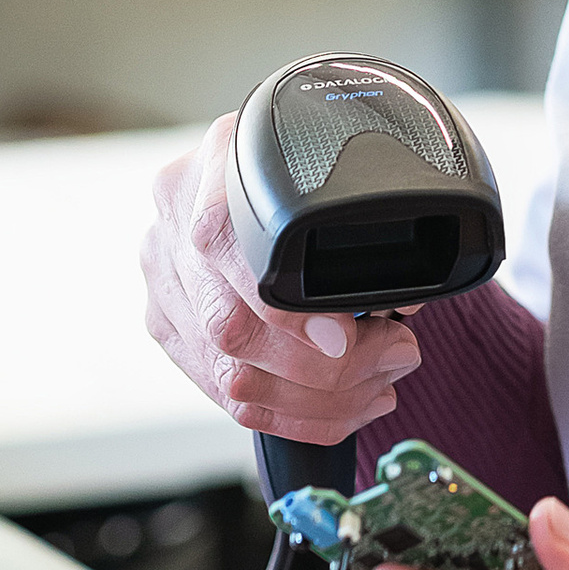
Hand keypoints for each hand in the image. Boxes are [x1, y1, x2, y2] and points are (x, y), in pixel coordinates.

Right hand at [140, 113, 422, 446]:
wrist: (252, 165)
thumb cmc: (308, 164)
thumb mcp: (333, 162)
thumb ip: (362, 220)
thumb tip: (403, 304)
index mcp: (220, 156)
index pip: (226, 242)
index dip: (284, 307)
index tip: (344, 337)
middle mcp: (178, 214)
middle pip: (230, 324)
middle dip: (320, 367)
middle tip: (392, 357)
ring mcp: (165, 272)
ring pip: (229, 372)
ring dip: (315, 399)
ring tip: (377, 386)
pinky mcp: (167, 321)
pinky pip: (222, 392)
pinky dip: (291, 413)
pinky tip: (340, 407)